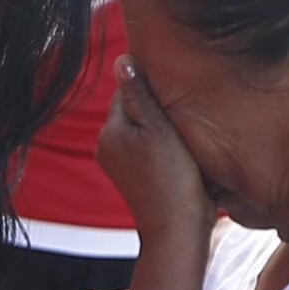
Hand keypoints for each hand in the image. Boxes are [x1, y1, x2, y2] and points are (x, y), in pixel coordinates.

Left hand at [95, 58, 206, 238]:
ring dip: (160, 128)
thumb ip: (140, 94)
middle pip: (133, 109)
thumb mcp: (160, 128)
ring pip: (140, 129)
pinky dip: (160, 147)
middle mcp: (105, 146)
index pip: (128, 89)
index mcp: (109, 131)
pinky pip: (144, 149)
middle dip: (155, 108)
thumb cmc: (174, 178)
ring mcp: (117, 164)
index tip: (176, 94)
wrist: (177, 229)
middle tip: (183, 116)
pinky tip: (177, 156)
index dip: (154, 87)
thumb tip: (121, 59)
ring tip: (182, 139)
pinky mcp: (131, 177)